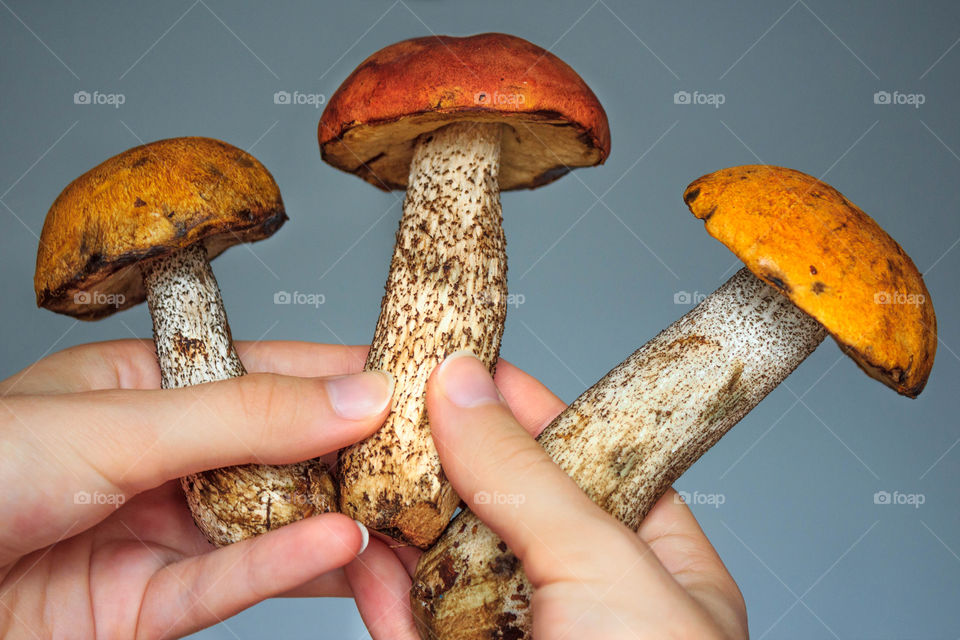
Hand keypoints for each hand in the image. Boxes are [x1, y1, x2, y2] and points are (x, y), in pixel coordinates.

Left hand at [0, 340, 391, 638]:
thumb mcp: (118, 422)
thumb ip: (245, 415)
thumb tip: (356, 397)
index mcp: (155, 386)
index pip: (275, 374)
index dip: (350, 379)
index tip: (421, 387)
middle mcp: (169, 456)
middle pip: (289, 458)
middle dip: (362, 467)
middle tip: (437, 472)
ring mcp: (164, 532)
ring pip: (275, 528)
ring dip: (342, 530)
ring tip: (407, 528)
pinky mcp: (151, 607)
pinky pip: (231, 584)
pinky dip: (287, 567)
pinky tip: (341, 550)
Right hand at [352, 352, 748, 638]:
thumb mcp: (603, 572)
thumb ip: (528, 477)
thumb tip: (464, 387)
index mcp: (651, 559)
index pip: (583, 452)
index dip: (522, 403)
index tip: (461, 361)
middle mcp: (584, 598)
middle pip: (505, 501)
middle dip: (447, 453)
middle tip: (391, 401)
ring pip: (448, 560)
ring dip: (402, 512)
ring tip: (359, 456)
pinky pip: (410, 624)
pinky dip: (379, 585)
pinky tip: (358, 544)